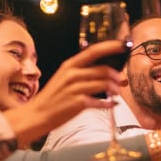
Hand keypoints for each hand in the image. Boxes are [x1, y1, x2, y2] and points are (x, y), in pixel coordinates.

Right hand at [3, 40, 125, 145]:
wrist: (37, 115)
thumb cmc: (53, 97)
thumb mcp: (64, 78)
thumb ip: (83, 73)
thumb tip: (106, 71)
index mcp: (69, 65)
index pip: (93, 51)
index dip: (110, 47)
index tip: (123, 46)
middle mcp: (72, 74)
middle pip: (102, 69)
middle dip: (116, 74)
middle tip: (122, 80)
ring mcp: (75, 88)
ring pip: (104, 84)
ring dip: (115, 88)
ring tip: (118, 93)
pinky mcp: (78, 103)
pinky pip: (100, 101)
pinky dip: (108, 103)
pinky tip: (112, 104)